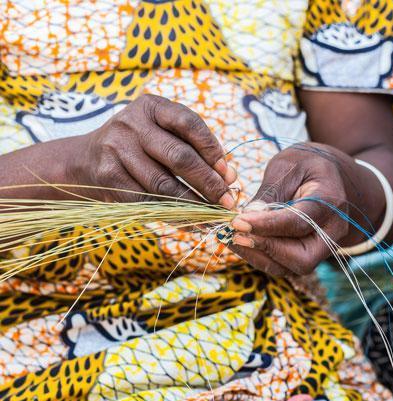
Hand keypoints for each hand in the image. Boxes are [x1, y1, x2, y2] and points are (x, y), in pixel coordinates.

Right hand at [69, 94, 236, 203]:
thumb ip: (193, 149)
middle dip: (208, 183)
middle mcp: (131, 123)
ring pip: (164, 184)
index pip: (189, 124)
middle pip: (179, 157)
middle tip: (228, 202)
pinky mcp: (109, 176)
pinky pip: (147, 201)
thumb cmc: (137, 149)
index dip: (213, 150)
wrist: (84, 161)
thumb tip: (230, 176)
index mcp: (150, 106)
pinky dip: (172, 215)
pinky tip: (190, 223)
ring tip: (212, 218)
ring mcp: (116, 149)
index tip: (230, 174)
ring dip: (193, 205)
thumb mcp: (160, 135)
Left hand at [230, 143, 356, 276]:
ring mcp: (324, 247)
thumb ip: (269, 193)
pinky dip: (261, 257)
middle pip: (302, 257)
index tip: (237, 222)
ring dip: (259, 256)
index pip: (298, 222)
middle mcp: (333, 230)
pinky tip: (241, 242)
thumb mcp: (285, 167)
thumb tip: (247, 219)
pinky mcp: (309, 255)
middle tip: (235, 234)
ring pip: (292, 267)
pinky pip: (285, 266)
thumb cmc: (304, 166)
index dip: (266, 226)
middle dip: (266, 248)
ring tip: (233, 238)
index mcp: (330, 200)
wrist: (328, 176)